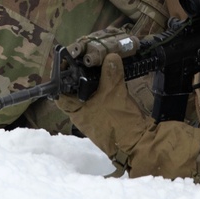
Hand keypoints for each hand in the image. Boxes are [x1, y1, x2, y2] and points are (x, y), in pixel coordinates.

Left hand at [57, 53, 199, 178]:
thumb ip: (111, 74)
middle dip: (80, 73)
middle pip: (75, 89)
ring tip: (98, 60)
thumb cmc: (118, 121)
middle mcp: (82, 113)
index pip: (61, 90)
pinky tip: (110, 73)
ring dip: (93, 78)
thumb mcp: (113, 93)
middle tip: (86, 56)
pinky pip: (102, 95)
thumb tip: (111, 56)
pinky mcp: (108, 113)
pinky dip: (104, 84)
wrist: (139, 142)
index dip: (62, 74)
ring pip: (89, 92)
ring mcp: (95, 114)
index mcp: (76, 111)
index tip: (68, 59)